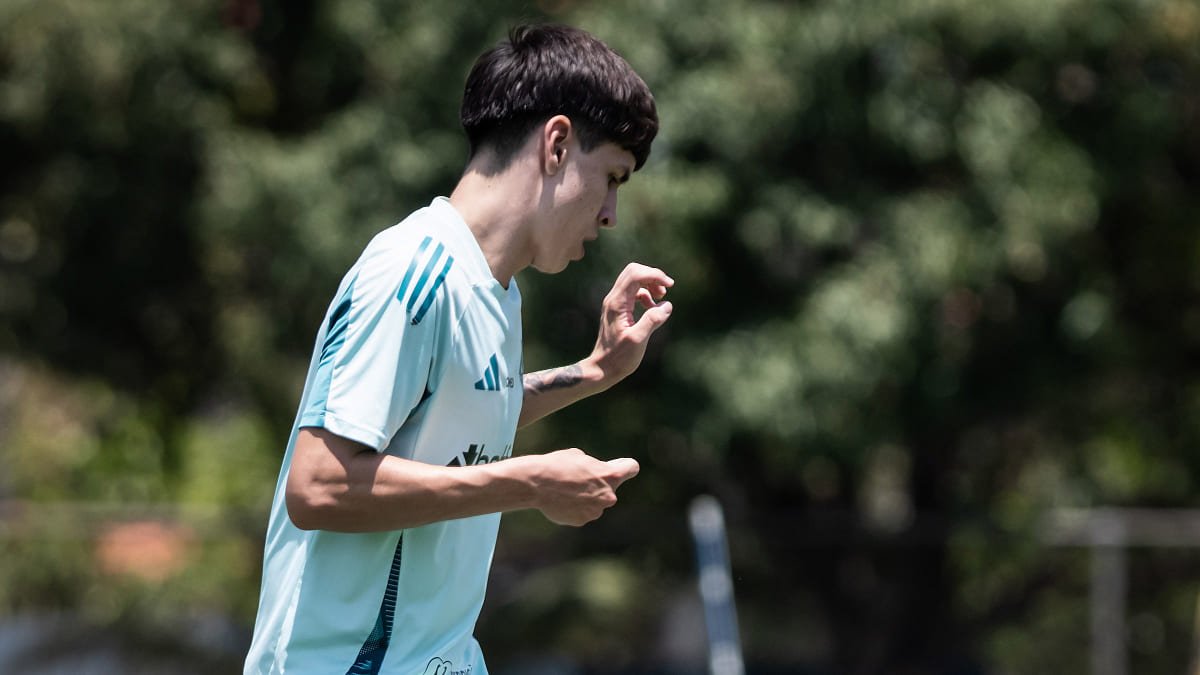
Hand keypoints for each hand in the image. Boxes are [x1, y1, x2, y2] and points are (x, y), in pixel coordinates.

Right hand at [526, 449, 639, 525]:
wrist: (537, 484)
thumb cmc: (558, 465)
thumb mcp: (579, 457)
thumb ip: (594, 468)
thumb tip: (595, 477)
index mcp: (611, 475)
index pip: (631, 468)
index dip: (625, 466)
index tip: (620, 466)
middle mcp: (608, 496)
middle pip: (609, 490)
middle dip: (598, 486)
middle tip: (578, 479)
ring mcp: (595, 511)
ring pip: (594, 503)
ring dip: (584, 498)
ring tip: (564, 490)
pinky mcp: (581, 521)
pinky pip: (581, 513)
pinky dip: (573, 508)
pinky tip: (559, 500)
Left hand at [588, 262, 673, 385]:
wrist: (602, 368)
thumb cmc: (619, 358)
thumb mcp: (638, 340)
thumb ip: (652, 320)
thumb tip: (667, 305)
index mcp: (617, 303)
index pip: (635, 275)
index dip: (654, 275)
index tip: (670, 286)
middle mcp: (613, 299)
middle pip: (633, 271)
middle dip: (652, 276)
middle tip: (666, 290)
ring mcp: (614, 303)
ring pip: (633, 279)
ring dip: (649, 284)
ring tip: (661, 298)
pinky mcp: (617, 309)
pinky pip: (632, 291)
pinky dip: (645, 293)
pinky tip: (652, 307)